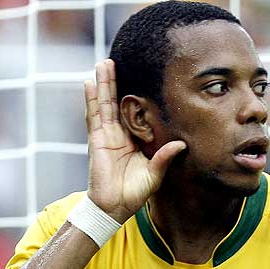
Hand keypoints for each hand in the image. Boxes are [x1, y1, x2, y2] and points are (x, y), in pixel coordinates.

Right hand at [84, 59, 185, 222]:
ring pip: (105, 104)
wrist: (114, 207)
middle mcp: (119, 135)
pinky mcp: (96, 140)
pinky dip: (90, 100)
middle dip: (116, 82)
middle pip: (117, 102)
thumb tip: (182, 144)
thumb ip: (165, 157)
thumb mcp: (155, 174)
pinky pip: (93, 116)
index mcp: (134, 140)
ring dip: (103, 84)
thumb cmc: (134, 193)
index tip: (141, 76)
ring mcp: (106, 136)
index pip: (134, 113)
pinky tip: (88, 83)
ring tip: (103, 63)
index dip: (135, 96)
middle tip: (117, 60)